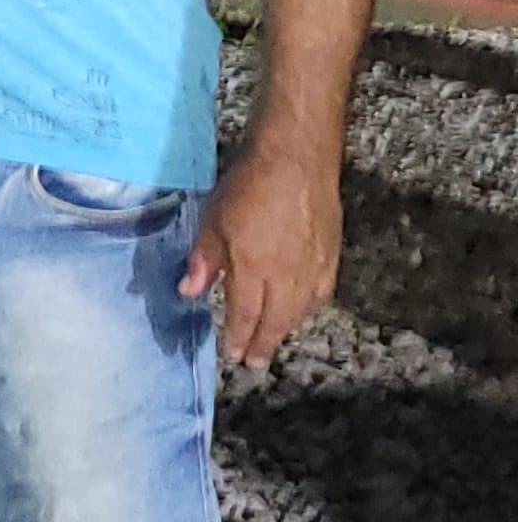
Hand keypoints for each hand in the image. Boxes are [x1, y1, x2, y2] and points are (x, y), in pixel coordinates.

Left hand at [181, 133, 340, 370]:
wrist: (297, 158)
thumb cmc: (248, 186)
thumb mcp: (213, 221)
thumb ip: (204, 260)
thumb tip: (189, 293)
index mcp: (255, 268)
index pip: (246, 314)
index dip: (239, 337)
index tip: (233, 355)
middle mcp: (288, 275)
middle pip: (277, 320)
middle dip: (264, 343)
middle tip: (255, 363)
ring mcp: (314, 265)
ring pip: (301, 310)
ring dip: (286, 329)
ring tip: (273, 341)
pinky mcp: (331, 254)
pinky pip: (321, 293)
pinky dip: (309, 310)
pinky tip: (302, 313)